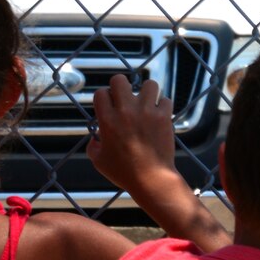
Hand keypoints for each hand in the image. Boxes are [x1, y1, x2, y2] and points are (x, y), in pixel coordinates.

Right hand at [89, 75, 176, 198]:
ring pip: (148, 84)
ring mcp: (146, 112)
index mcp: (108, 120)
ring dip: (146, 93)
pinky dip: (163, 106)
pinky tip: (159, 115)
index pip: (101, 92)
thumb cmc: (123, 172)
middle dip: (121, 86)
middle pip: (120, 80)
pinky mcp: (164, 117)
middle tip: (125, 98)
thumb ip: (93, 146)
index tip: (109, 107)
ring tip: (146, 104)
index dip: (104, 98)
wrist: (151, 179)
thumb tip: (96, 138)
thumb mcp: (99, 161)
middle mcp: (126, 111)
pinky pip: (165, 100)